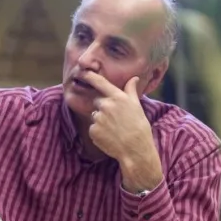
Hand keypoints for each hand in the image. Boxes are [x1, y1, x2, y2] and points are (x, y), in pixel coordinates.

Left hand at [83, 72, 162, 190]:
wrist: (135, 149)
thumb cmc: (139, 127)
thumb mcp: (137, 106)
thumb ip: (130, 91)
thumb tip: (134, 78)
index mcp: (118, 97)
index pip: (100, 83)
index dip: (90, 76)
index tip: (82, 71)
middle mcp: (106, 105)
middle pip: (97, 101)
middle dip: (103, 108)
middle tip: (116, 118)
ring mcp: (98, 118)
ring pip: (95, 115)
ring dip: (101, 120)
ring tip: (114, 128)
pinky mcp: (92, 130)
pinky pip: (92, 128)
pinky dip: (98, 132)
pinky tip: (109, 136)